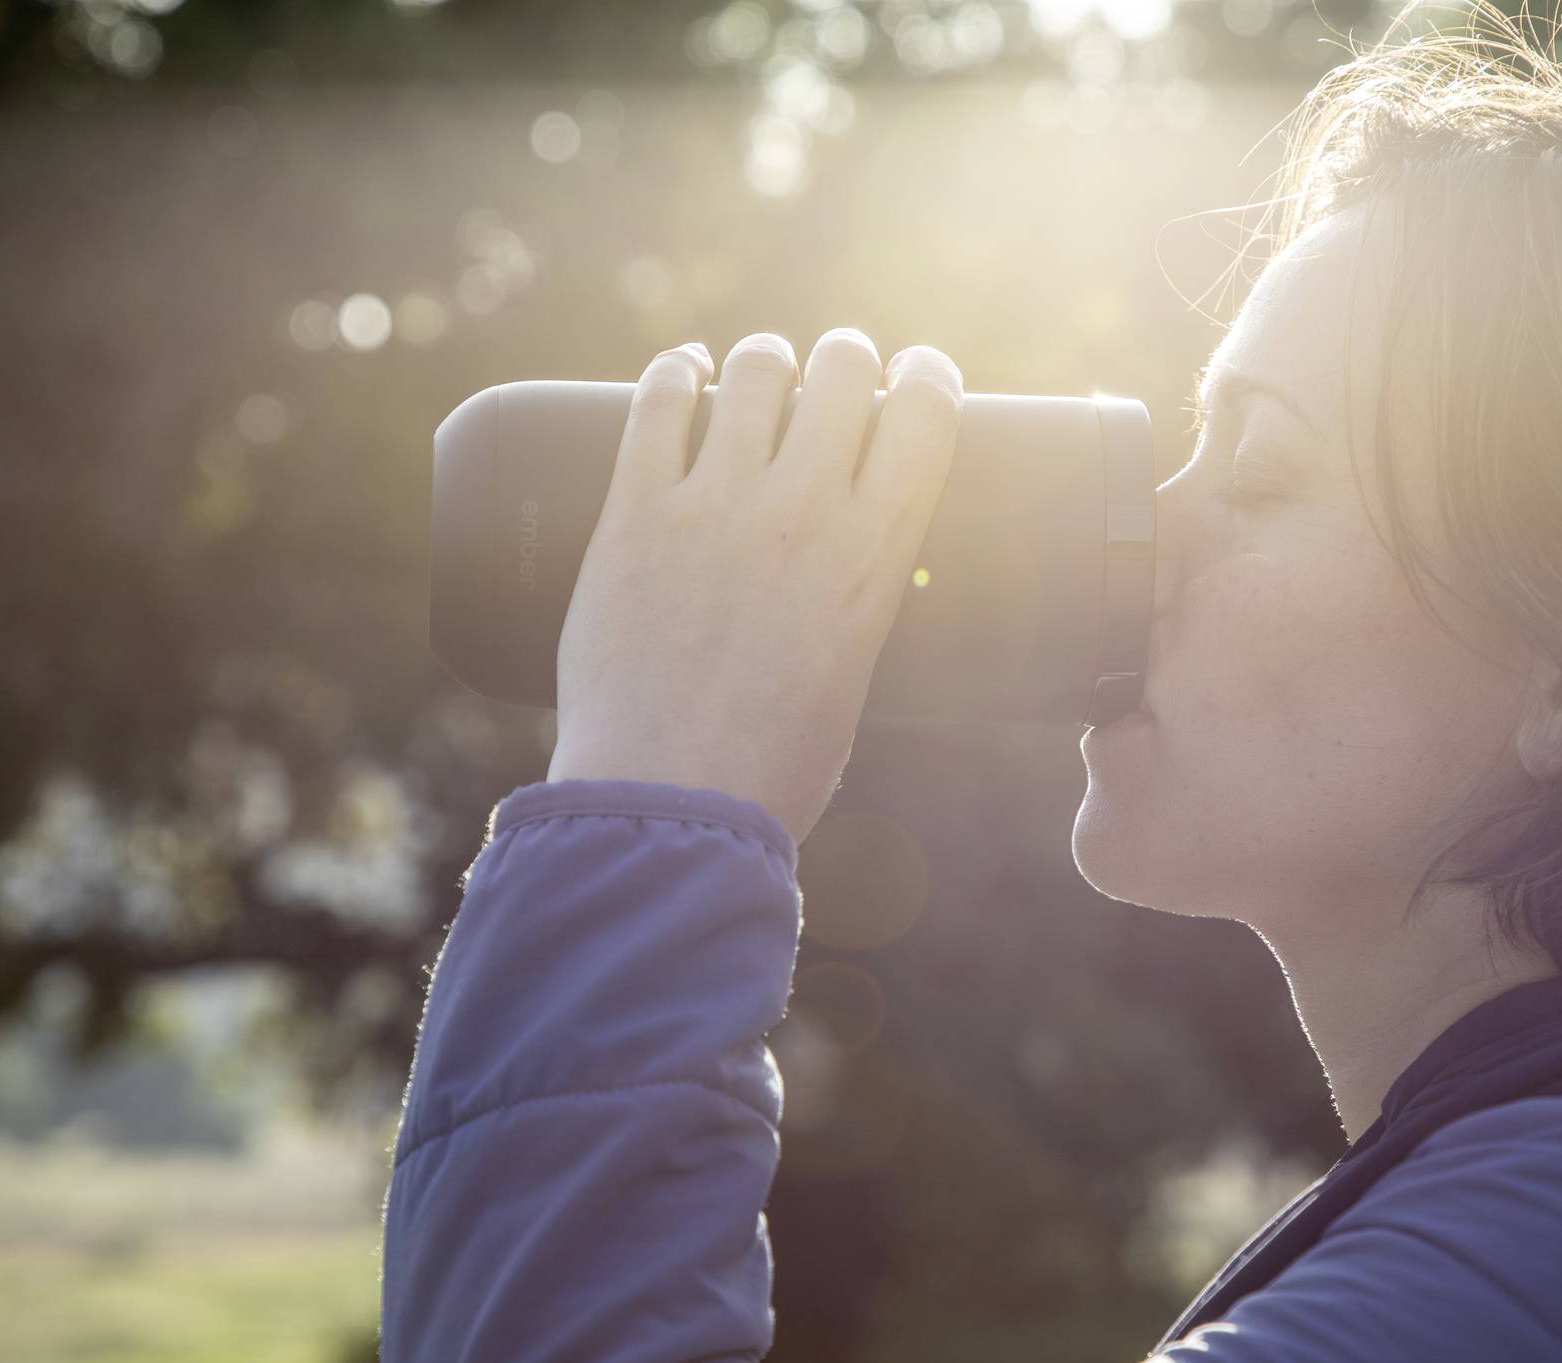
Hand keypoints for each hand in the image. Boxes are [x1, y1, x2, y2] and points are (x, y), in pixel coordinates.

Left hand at [546, 329, 964, 845]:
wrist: (669, 804)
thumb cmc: (772, 768)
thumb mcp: (852, 677)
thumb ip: (852, 611)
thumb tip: (841, 586)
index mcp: (874, 554)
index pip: (925, 413)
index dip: (926, 375)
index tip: (916, 373)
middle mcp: (802, 510)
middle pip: (840, 371)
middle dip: (845, 359)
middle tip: (835, 375)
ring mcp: (713, 504)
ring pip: (754, 371)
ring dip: (765, 361)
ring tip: (760, 374)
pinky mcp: (634, 513)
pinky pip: (657, 403)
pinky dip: (676, 372)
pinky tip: (684, 370)